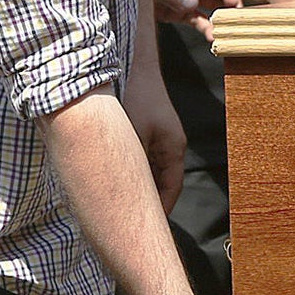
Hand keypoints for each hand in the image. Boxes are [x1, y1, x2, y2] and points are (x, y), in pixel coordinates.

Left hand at [122, 74, 188, 215]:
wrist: (139, 69)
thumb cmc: (137, 99)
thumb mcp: (133, 135)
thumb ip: (133, 163)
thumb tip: (123, 190)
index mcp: (173, 149)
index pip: (172, 188)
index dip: (162, 209)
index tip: (150, 225)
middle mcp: (172, 146)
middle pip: (164, 183)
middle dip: (151, 202)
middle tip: (134, 221)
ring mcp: (163, 139)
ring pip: (154, 172)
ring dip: (143, 186)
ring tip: (124, 205)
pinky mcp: (153, 132)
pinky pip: (147, 159)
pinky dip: (137, 172)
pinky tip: (121, 179)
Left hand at [151, 0, 239, 38]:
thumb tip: (194, 4)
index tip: (234, 1)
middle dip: (230, 3)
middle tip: (240, 17)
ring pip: (212, 6)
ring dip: (221, 17)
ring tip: (228, 30)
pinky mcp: (182, 13)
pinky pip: (200, 20)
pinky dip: (207, 28)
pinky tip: (213, 38)